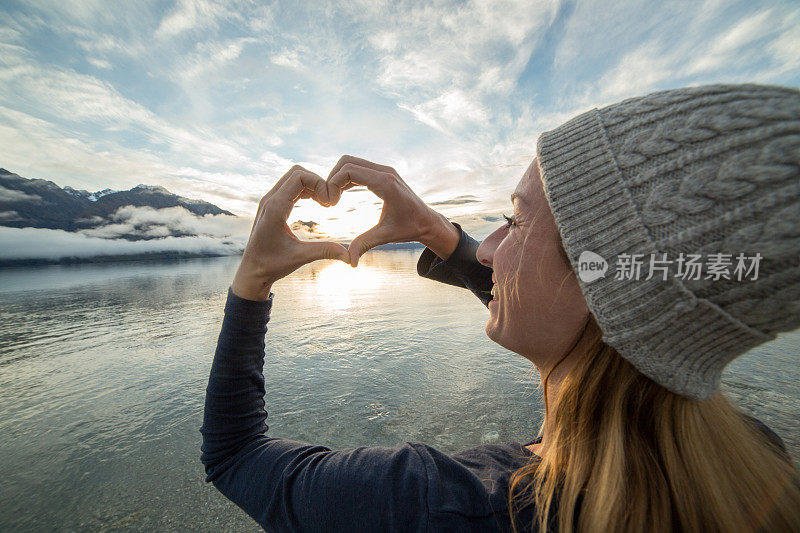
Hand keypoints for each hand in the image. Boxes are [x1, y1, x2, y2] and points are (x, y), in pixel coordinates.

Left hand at [231, 165, 348, 300]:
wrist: (251, 271)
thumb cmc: (272, 265)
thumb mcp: (300, 257)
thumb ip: (325, 252)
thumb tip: (349, 256)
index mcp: (275, 208)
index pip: (299, 177)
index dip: (320, 184)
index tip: (330, 203)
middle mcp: (269, 200)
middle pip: (297, 172)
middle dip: (317, 182)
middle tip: (330, 202)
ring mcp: (269, 201)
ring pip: (293, 178)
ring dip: (312, 185)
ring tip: (325, 204)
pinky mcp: (271, 205)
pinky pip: (290, 187)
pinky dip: (305, 190)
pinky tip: (317, 204)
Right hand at [327, 155, 460, 266]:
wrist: (427, 222)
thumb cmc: (410, 228)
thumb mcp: (386, 237)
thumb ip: (365, 244)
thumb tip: (350, 262)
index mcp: (385, 183)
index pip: (349, 171)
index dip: (333, 184)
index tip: (330, 204)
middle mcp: (385, 172)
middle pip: (347, 162)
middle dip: (332, 179)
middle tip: (329, 201)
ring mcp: (384, 170)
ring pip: (351, 162)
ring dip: (338, 178)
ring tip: (333, 200)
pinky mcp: (383, 173)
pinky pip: (358, 168)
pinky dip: (346, 178)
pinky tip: (341, 196)